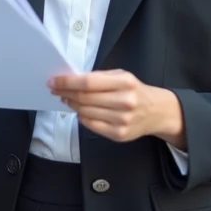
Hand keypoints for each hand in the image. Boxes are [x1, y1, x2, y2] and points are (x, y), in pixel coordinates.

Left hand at [49, 69, 184, 147]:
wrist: (156, 111)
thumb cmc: (134, 90)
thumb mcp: (121, 76)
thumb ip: (99, 78)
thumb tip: (70, 81)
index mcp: (125, 82)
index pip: (88, 82)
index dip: (67, 82)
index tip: (53, 81)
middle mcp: (124, 102)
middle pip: (85, 98)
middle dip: (66, 93)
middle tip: (56, 89)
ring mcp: (122, 120)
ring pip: (85, 112)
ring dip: (72, 105)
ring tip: (67, 99)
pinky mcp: (119, 134)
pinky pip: (91, 126)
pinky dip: (82, 117)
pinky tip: (80, 111)